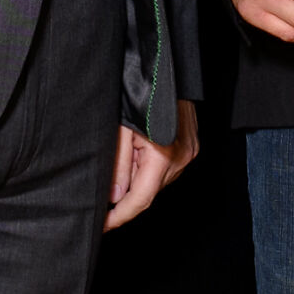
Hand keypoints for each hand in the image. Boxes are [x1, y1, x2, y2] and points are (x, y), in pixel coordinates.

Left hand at [106, 100, 199, 230]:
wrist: (162, 67)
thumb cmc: (137, 91)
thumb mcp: (118, 130)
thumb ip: (117, 167)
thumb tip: (114, 199)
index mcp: (163, 155)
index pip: (140, 200)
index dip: (120, 217)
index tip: (103, 226)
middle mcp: (182, 157)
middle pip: (149, 191)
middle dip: (125, 195)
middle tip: (102, 186)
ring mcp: (190, 151)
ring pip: (157, 180)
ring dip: (137, 179)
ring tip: (124, 153)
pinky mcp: (191, 144)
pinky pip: (167, 167)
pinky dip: (149, 167)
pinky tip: (138, 150)